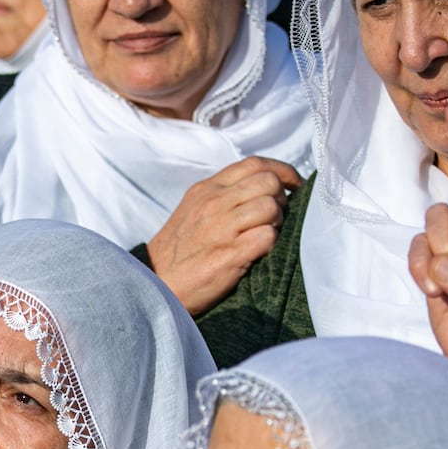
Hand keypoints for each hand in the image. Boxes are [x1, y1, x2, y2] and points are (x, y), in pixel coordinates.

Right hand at [147, 157, 303, 316]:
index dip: (282, 171)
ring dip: (278, 222)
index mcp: (207, 190)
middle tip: (278, 216)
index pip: (254, 164)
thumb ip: (222, 195)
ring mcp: (221, 229)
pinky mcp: (229, 255)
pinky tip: (259, 252)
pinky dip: (270, 244)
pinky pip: (267, 237)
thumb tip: (260, 188)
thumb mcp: (193, 210)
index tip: (293, 184)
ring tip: (266, 235)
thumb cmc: (178, 251)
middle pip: (268, 182)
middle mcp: (214, 204)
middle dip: (282, 198)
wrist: (155, 284)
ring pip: (270, 207)